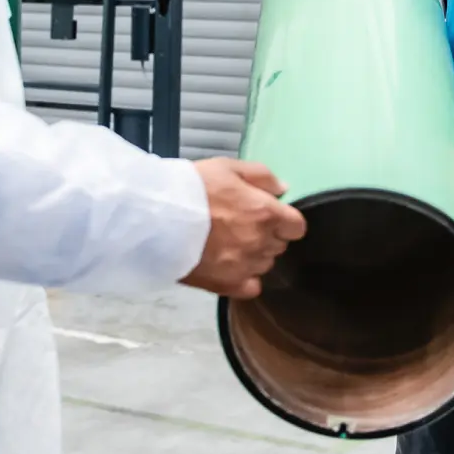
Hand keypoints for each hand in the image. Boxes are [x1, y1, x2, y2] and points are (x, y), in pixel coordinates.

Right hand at [181, 159, 306, 299]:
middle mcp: (261, 242)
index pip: (297, 226)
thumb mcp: (228, 167)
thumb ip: (262, 177)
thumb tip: (283, 191)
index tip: (270, 216)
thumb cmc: (193, 187)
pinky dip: (245, 278)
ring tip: (231, 244)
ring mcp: (246, 266)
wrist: (157, 217)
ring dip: (255, 255)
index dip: (285, 220)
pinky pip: (251, 287)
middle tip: (242, 225)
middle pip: (279, 245)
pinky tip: (230, 267)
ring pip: (265, 265)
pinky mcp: (227, 285)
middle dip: (267, 235)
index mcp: (266, 213)